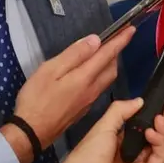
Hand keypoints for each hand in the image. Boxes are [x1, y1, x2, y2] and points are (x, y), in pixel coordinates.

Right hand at [11, 28, 134, 150]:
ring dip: (109, 65)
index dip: (120, 41)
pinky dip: (101, 76)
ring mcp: (88, 101)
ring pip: (107, 79)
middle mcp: (92, 90)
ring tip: (103, 54)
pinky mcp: (83, 109)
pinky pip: (99, 88)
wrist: (31, 133)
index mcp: (85, 77)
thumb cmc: (37, 99)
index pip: (108, 54)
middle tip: (114, 40)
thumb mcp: (50, 70)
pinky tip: (91, 74)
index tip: (131, 29)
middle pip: (111, 68)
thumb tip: (95, 41)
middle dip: (116, 52)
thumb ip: (74, 55)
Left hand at [58, 98, 163, 162]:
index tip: (163, 106)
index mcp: (125, 144)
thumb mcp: (103, 126)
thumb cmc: (89, 155)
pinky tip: (151, 132)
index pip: (148, 131)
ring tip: (159, 120)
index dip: (156, 119)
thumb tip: (140, 100)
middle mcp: (137, 156)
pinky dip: (160, 144)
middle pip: (160, 140)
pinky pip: (161, 159)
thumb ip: (120, 111)